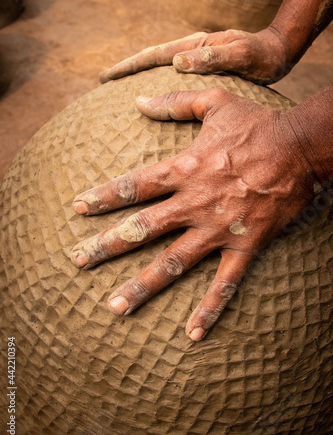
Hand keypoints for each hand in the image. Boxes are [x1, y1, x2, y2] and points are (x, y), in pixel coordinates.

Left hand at [70, 88, 312, 340]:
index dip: (103, 197)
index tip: (78, 209)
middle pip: (142, 229)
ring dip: (142, 284)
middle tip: (76, 261)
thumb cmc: (258, 123)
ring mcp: (219, 228)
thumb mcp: (214, 102)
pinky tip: (192, 334)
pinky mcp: (245, 246)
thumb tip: (137, 100)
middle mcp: (195, 202)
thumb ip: (174, 102)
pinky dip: (209, 309)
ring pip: (173, 262)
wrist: (301, 148)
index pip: (134, 186)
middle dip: (106, 245)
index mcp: (185, 169)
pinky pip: (225, 283)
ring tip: (114, 306)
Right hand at [99, 27, 288, 84]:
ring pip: (160, 70)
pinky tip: (155, 102)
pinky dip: (160, 87)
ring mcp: (196, 62)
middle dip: (127, 71)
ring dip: (140, 79)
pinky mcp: (203, 72)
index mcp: (195, 47)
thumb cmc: (261, 55)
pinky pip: (174, 80)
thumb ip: (214, 58)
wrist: (277, 53)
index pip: (154, 55)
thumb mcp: (241, 55)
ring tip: (121, 93)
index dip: (129, 66)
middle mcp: (192, 53)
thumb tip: (178, 63)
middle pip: (151, 60)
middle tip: (103, 82)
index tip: (107, 76)